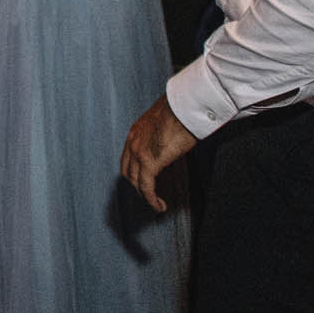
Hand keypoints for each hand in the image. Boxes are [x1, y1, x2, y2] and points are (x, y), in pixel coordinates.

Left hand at [119, 95, 197, 212]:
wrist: (185, 106)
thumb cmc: (182, 111)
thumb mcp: (165, 123)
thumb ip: (162, 136)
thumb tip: (171, 146)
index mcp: (136, 132)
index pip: (128, 158)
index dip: (134, 172)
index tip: (144, 181)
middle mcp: (132, 142)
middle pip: (128, 171)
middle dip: (137, 185)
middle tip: (150, 195)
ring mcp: (138, 152)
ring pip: (135, 181)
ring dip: (145, 195)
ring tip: (156, 203)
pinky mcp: (149, 162)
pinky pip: (146, 187)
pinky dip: (151, 199)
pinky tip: (159, 206)